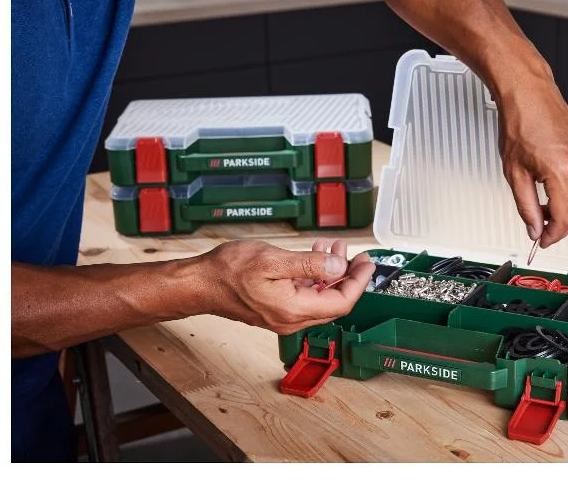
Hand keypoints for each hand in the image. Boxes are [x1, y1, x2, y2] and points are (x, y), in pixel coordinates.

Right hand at [202, 238, 374, 334]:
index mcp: (294, 309)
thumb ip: (310, 264)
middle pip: (335, 303)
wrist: (199, 284)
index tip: (367, 263)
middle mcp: (292, 318)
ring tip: (336, 248)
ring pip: (320, 298)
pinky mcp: (276, 309)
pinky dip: (315, 276)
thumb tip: (339, 265)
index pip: (342, 302)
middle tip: (358, 255)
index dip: (359, 282)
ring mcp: (283, 315)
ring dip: (332, 273)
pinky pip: (305, 295)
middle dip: (349, 276)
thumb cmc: (228, 271)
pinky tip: (315, 256)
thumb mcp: (273, 260)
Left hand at [496, 63, 567, 248]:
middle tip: (542, 233)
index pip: (565, 218)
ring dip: (566, 212)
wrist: (529, 93)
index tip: (542, 242)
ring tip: (543, 213)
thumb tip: (534, 228)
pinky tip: (554, 196)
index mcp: (562, 171)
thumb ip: (527, 206)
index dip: (553, 235)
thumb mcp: (514, 173)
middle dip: (560, 228)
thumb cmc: (520, 123)